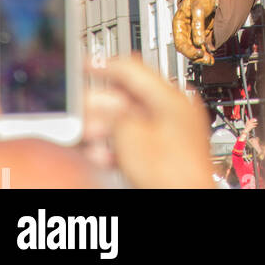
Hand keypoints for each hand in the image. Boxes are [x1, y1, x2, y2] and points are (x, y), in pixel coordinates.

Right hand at [85, 56, 212, 189]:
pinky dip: (118, 147)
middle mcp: (176, 111)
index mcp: (172, 97)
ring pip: (131, 123)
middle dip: (100, 106)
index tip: (85, 64)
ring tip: (85, 136)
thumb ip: (113, 114)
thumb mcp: (130, 136)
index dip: (104, 65)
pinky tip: (99, 155)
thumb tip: (103, 107)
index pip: (133, 69)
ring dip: (105, 129)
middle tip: (78, 109)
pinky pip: (138, 142)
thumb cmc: (170, 172)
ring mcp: (173, 133)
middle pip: (130, 98)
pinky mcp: (168, 154)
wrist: (186, 201)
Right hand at [172, 0, 216, 63]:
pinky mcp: (203, 33)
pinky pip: (203, 46)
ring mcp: (195, 32)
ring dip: (202, 56)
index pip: (180, 43)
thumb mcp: (198, 7)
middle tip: (206, 59)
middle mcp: (186, 30)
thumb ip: (197, 25)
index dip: (188, 50)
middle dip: (196, 56)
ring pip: (195, 49)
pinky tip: (211, 55)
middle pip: (187, 49)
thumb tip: (199, 42)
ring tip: (210, 60)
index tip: (199, 53)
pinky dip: (207, 52)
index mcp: (180, 24)